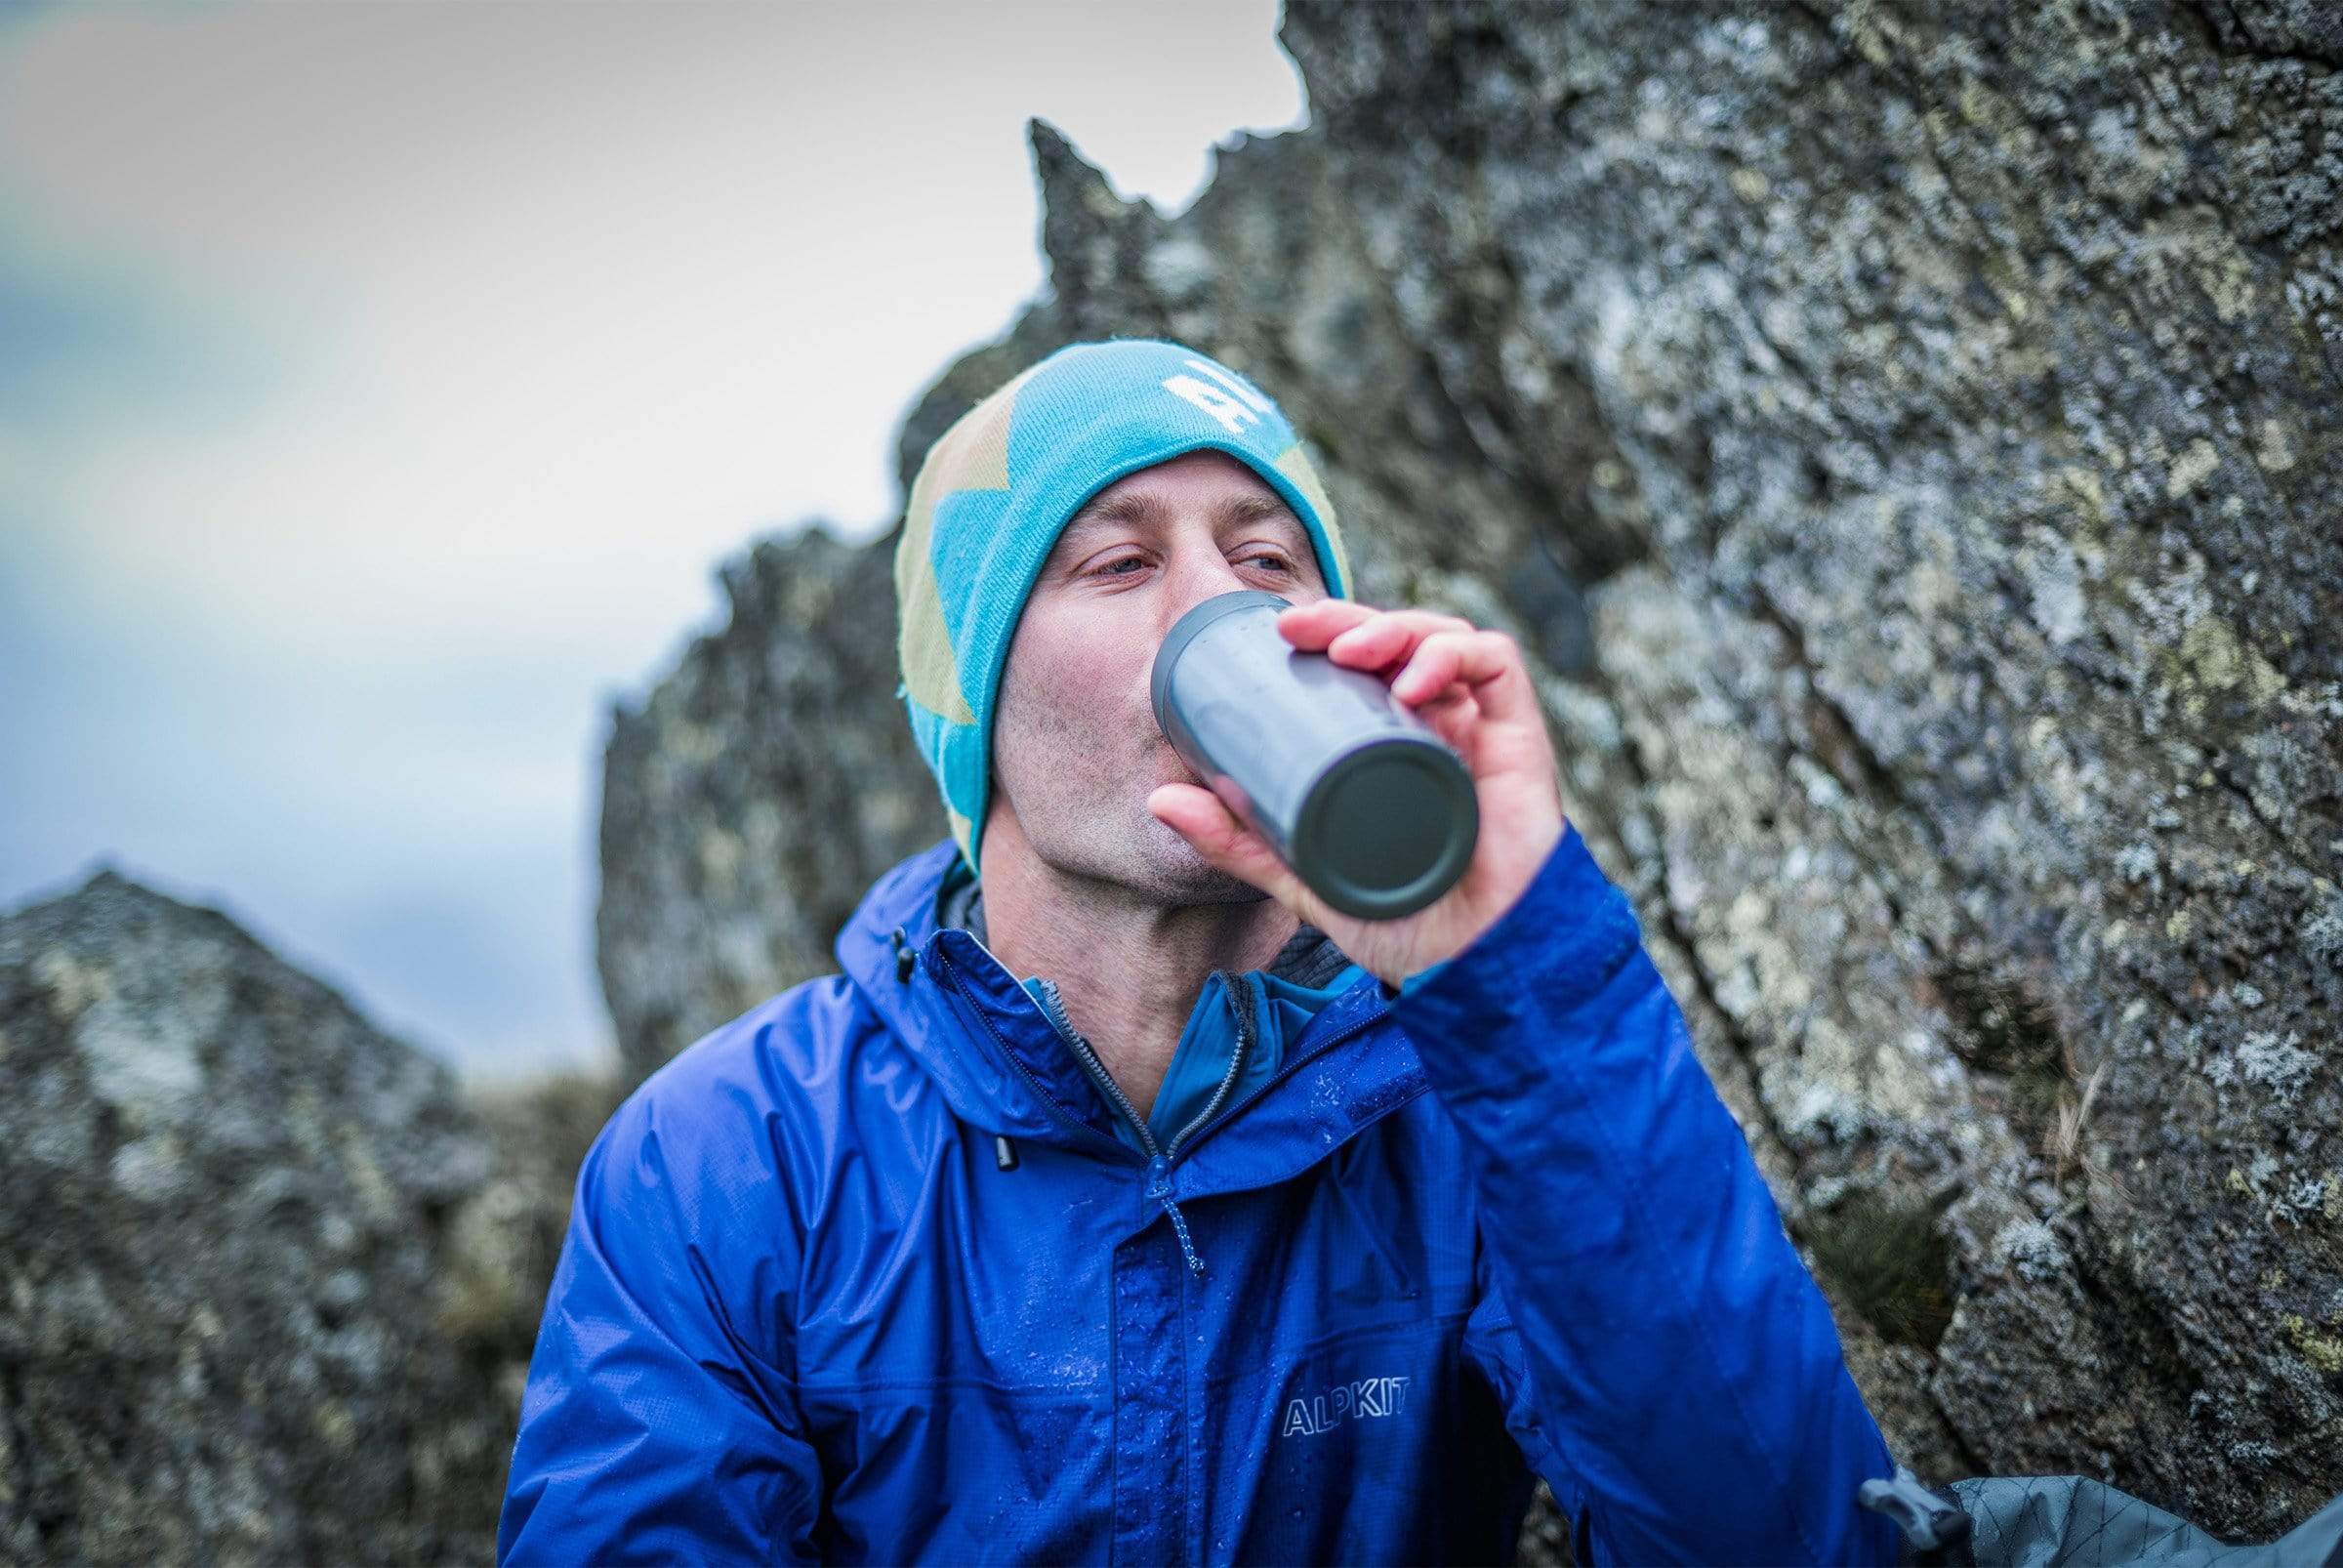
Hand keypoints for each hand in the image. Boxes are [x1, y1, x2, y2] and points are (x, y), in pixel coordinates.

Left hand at [1146, 600, 1567, 989]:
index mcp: (1395, 742)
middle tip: (1305, 630)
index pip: (1367, 662)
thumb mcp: (1305, 873)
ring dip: (1396, 629)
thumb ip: (1241, 841)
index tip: (1284, 632)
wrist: (1474, 970)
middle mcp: (1439, 725)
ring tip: (1354, 651)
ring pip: (1444, 640)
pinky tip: (1415, 681)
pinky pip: (1497, 667)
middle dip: (1351, 620)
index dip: (1330, 631)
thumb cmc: (1405, 924)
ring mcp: (1480, 729)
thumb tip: (1159, 799)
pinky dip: (1454, 657)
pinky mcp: (1521, 740)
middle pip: (1400, 641)